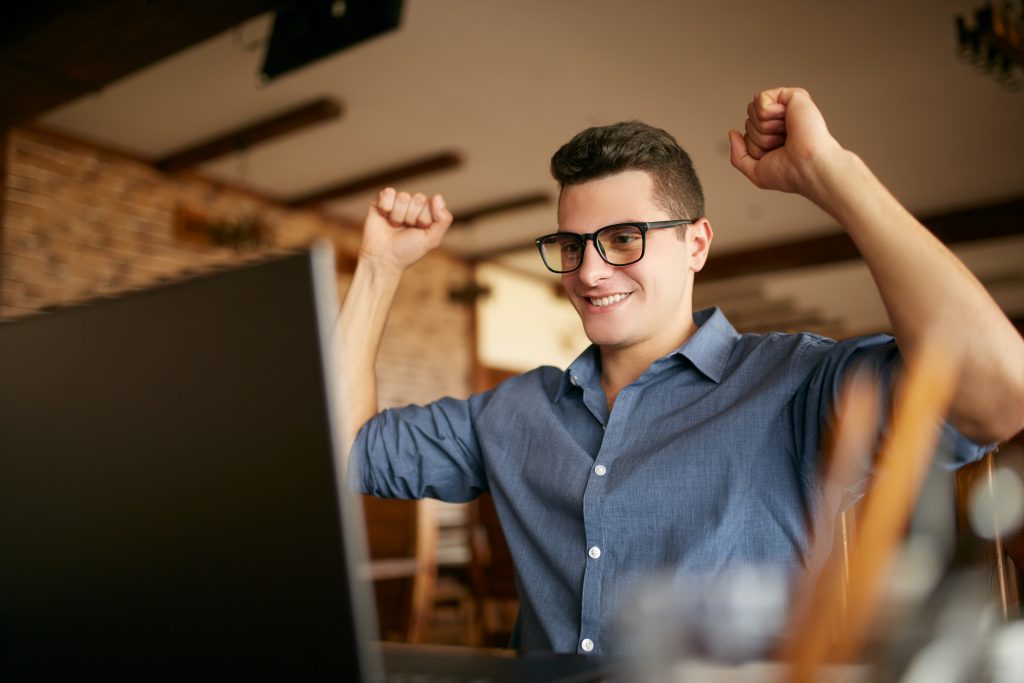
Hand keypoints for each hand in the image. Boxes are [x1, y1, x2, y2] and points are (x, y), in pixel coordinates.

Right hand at [359, 188, 452, 270]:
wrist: (382, 258)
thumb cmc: (408, 250)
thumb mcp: (432, 239)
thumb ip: (443, 219)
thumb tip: (437, 196)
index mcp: (427, 212)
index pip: (432, 203)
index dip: (424, 219)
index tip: (418, 231)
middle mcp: (413, 205)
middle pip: (418, 198)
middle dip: (411, 218)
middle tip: (405, 229)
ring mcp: (397, 202)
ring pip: (403, 197)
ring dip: (398, 216)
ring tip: (394, 226)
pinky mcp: (381, 200)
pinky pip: (388, 192)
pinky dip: (385, 207)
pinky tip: (384, 217)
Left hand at [728, 87, 844, 199]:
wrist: (807, 167)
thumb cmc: (789, 173)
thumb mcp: (755, 172)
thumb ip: (738, 156)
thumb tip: (733, 133)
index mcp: (775, 136)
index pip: (748, 133)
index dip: (755, 148)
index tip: (776, 154)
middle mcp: (782, 121)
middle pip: (748, 121)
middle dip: (759, 138)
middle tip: (782, 144)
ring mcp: (788, 107)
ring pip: (752, 110)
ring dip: (765, 128)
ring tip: (787, 134)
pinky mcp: (793, 96)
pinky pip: (761, 99)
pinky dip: (769, 114)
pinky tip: (788, 120)